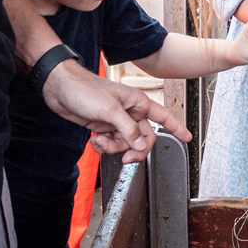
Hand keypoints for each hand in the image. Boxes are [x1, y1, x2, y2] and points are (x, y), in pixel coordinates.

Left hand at [42, 60, 189, 161]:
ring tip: (101, 141)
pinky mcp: (103, 127)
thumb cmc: (85, 89)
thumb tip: (141, 146)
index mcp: (138, 103)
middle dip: (135, 150)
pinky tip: (95, 140)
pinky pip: (111, 144)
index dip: (176, 128)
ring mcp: (116, 120)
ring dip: (114, 148)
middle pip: (143, 138)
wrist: (60, 88)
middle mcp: (130, 112)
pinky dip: (104, 146)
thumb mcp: (110, 111)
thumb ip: (128, 129)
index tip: (187, 138)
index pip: (163, 116)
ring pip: (126, 144)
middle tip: (127, 159)